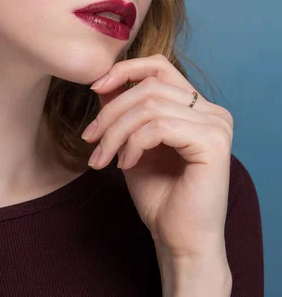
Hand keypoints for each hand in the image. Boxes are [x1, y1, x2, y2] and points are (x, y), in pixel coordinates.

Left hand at [82, 54, 233, 259]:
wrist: (178, 241)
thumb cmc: (159, 196)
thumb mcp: (132, 143)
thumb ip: (124, 110)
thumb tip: (103, 81)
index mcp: (197, 107)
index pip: (159, 66)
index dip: (125, 70)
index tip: (94, 88)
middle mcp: (212, 111)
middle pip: (148, 87)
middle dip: (111, 112)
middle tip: (90, 139)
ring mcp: (216, 124)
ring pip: (149, 106)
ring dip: (116, 131)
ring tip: (103, 157)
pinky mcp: (213, 142)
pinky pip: (159, 126)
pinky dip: (133, 143)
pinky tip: (125, 165)